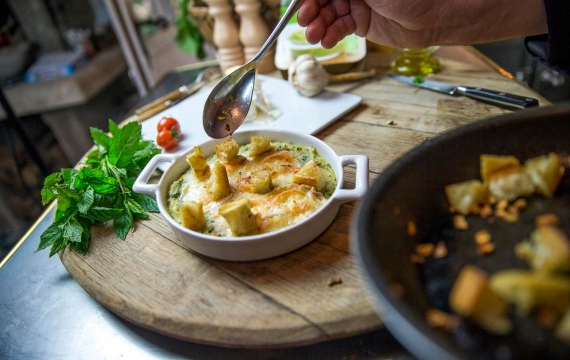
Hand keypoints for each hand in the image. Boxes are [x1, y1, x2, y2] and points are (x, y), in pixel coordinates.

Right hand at [297, 0, 547, 48]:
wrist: (436, 17)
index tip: (299, 3)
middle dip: (311, 8)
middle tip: (305, 20)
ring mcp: (357, 2)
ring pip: (328, 13)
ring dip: (317, 24)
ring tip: (313, 35)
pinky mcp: (362, 22)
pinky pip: (339, 27)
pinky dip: (330, 34)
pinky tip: (325, 40)